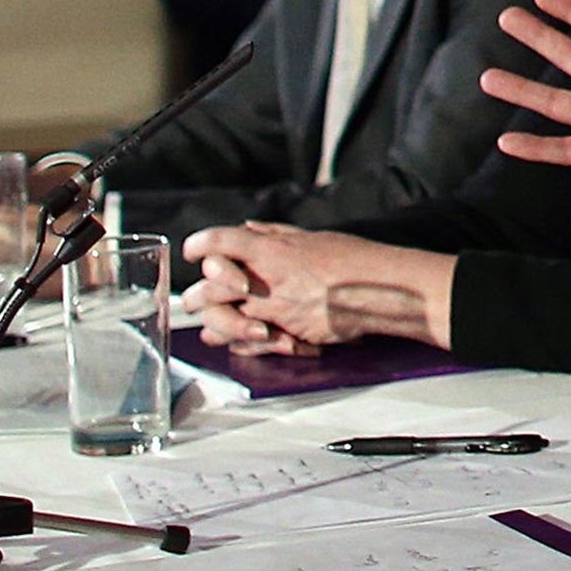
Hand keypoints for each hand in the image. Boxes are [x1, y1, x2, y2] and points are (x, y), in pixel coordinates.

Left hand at [180, 223, 447, 354]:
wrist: (381, 291)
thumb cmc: (354, 260)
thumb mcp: (312, 237)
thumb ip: (275, 234)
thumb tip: (249, 228)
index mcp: (271, 249)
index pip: (219, 242)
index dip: (199, 244)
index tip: (191, 249)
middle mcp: (266, 279)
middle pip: (210, 286)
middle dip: (195, 295)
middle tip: (190, 299)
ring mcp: (273, 309)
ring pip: (223, 318)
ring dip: (211, 322)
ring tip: (208, 324)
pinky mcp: (286, 332)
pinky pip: (248, 341)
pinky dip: (236, 342)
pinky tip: (233, 340)